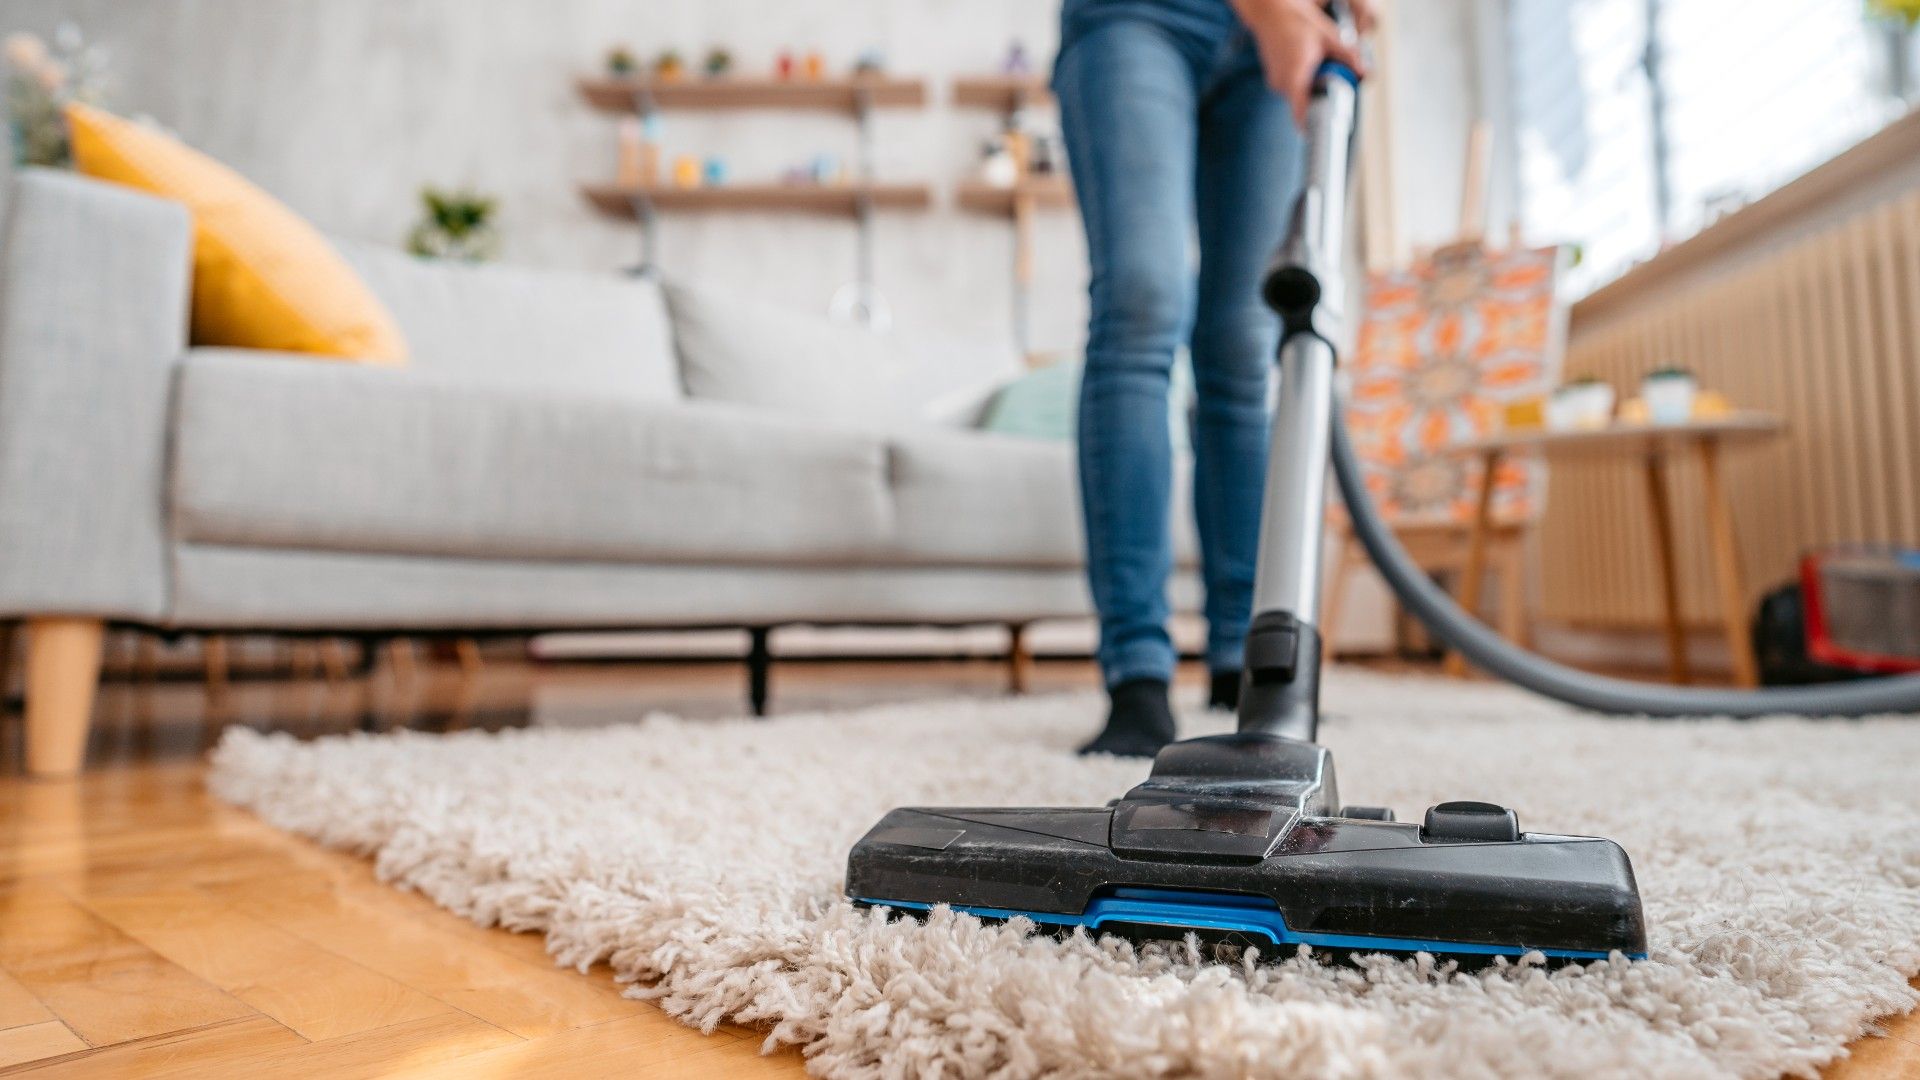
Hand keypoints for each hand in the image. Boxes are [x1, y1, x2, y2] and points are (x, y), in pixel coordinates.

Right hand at [1230, 0, 1371, 124]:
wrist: (1269, 12)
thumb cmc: (1296, 21)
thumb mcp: (1328, 36)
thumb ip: (1348, 56)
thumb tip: (1364, 73)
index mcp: (1295, 76)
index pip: (1302, 112)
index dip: (1313, 125)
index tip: (1324, 133)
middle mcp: (1282, 83)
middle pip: (1307, 103)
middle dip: (1323, 95)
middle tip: (1333, 78)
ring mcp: (1276, 82)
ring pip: (1301, 94)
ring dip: (1313, 85)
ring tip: (1316, 61)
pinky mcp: (1274, 79)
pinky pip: (1294, 86)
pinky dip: (1304, 79)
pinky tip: (1306, 59)